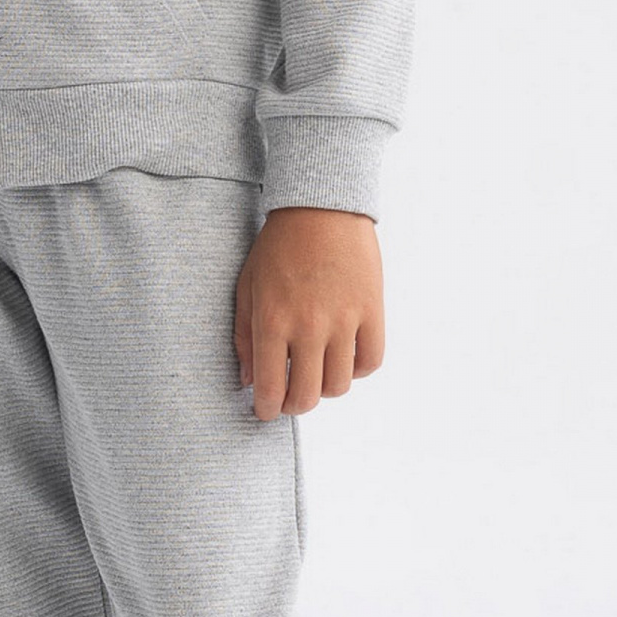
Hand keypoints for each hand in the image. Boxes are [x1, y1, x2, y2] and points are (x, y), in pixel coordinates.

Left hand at [233, 205, 384, 419]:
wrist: (321, 206)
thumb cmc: (278, 245)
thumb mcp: (247, 286)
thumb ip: (244, 336)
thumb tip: (248, 380)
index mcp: (272, 322)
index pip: (270, 390)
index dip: (266, 410)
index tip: (265, 410)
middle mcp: (309, 327)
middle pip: (307, 397)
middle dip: (294, 405)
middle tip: (290, 396)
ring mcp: (344, 320)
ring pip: (339, 386)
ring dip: (325, 388)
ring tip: (316, 372)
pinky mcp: (372, 310)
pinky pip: (370, 361)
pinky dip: (357, 369)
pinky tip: (343, 357)